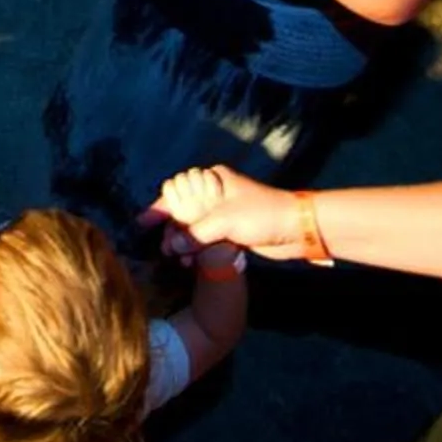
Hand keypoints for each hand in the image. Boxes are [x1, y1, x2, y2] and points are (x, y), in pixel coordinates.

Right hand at [147, 164, 305, 262]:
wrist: (297, 229)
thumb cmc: (261, 215)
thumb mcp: (225, 221)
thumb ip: (196, 233)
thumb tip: (171, 245)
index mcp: (212, 180)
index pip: (177, 191)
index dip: (160, 208)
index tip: (144, 224)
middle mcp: (215, 194)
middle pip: (183, 210)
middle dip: (171, 229)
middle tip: (164, 248)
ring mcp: (222, 213)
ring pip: (193, 227)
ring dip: (183, 242)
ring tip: (177, 259)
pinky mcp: (231, 231)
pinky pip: (205, 238)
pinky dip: (196, 248)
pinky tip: (189, 262)